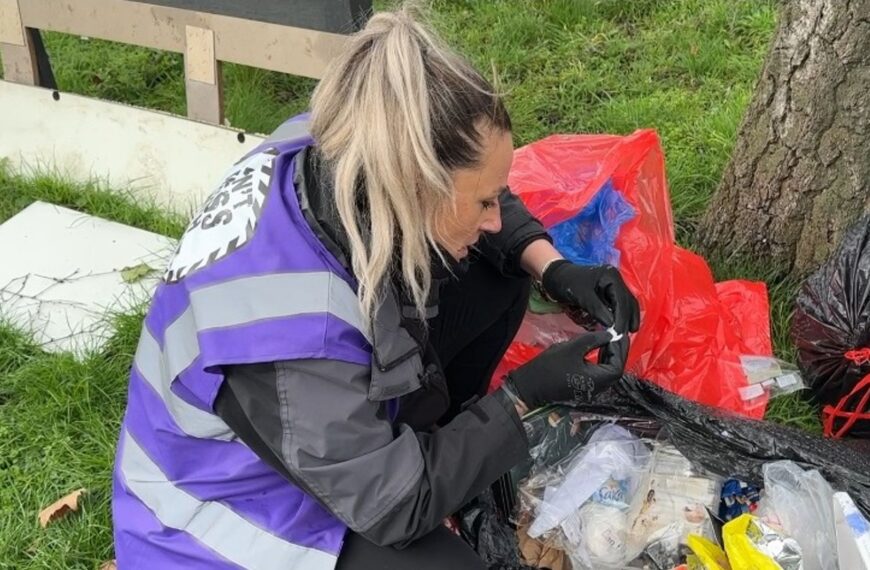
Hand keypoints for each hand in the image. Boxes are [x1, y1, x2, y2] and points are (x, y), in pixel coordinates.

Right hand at [504, 330, 627, 410]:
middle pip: (615, 369)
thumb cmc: (550, 367)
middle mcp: (598, 387)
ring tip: (607, 339)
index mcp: (597, 380)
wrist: (529, 385)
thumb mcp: (572, 348)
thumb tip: (610, 334)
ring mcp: (590, 389)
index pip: (617, 365)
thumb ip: (593, 339)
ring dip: (609, 356)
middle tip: (614, 334)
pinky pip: (599, 373)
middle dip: (616, 351)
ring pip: (607, 371)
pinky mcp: (584, 387)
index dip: (619, 349)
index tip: (616, 333)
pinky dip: (601, 360)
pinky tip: (597, 349)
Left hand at [542, 260, 639, 334]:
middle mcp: (616, 280)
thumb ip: (597, 308)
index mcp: (611, 277)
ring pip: (626, 305)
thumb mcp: (581, 295)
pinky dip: (621, 317)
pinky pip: (619, 306)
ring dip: (628, 319)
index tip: (619, 334)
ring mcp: (614, 286)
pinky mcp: (609, 293)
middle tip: (624, 338)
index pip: (622, 300)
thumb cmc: (567, 283)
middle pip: (628, 302)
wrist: (557, 277)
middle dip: (628, 320)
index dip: (622, 318)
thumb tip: (612, 324)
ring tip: (625, 335)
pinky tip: (620, 328)